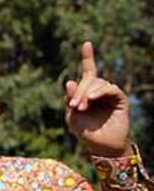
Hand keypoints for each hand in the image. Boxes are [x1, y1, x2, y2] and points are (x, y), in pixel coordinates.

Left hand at [65, 41, 132, 156]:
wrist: (102, 147)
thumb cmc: (86, 132)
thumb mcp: (72, 117)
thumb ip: (70, 100)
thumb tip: (70, 80)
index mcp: (87, 92)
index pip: (88, 71)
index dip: (88, 57)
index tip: (87, 43)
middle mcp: (99, 91)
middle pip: (89, 79)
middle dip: (79, 90)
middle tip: (74, 105)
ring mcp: (110, 94)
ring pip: (98, 83)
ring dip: (87, 93)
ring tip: (81, 108)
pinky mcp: (120, 99)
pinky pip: (110, 88)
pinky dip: (99, 92)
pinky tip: (91, 99)